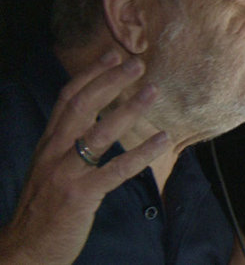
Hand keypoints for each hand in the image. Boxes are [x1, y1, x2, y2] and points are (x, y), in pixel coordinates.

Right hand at [0, 51, 168, 263]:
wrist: (25, 249)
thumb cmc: (44, 208)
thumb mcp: (50, 169)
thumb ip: (69, 146)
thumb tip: (95, 123)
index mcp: (48, 143)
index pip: (68, 99)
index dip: (91, 74)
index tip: (113, 54)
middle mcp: (54, 152)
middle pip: (83, 106)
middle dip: (111, 81)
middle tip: (138, 64)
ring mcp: (66, 173)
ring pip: (100, 133)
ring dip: (130, 109)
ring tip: (153, 92)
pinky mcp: (81, 195)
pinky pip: (116, 170)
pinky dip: (142, 153)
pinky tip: (163, 141)